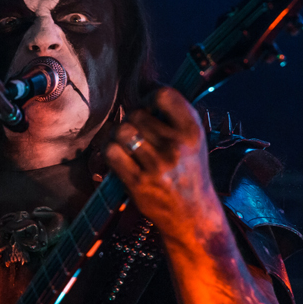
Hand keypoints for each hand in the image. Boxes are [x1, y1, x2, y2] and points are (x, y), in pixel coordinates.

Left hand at [104, 87, 222, 240]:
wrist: (193, 215)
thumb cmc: (189, 172)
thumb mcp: (194, 141)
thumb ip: (174, 116)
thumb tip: (143, 87)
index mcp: (193, 132)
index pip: (164, 95)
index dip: (151, 97)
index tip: (150, 107)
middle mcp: (176, 147)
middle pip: (136, 114)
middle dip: (132, 120)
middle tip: (137, 131)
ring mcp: (156, 166)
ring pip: (121, 131)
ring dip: (118, 134)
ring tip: (124, 142)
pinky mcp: (138, 183)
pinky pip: (111, 152)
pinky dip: (109, 150)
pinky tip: (116, 154)